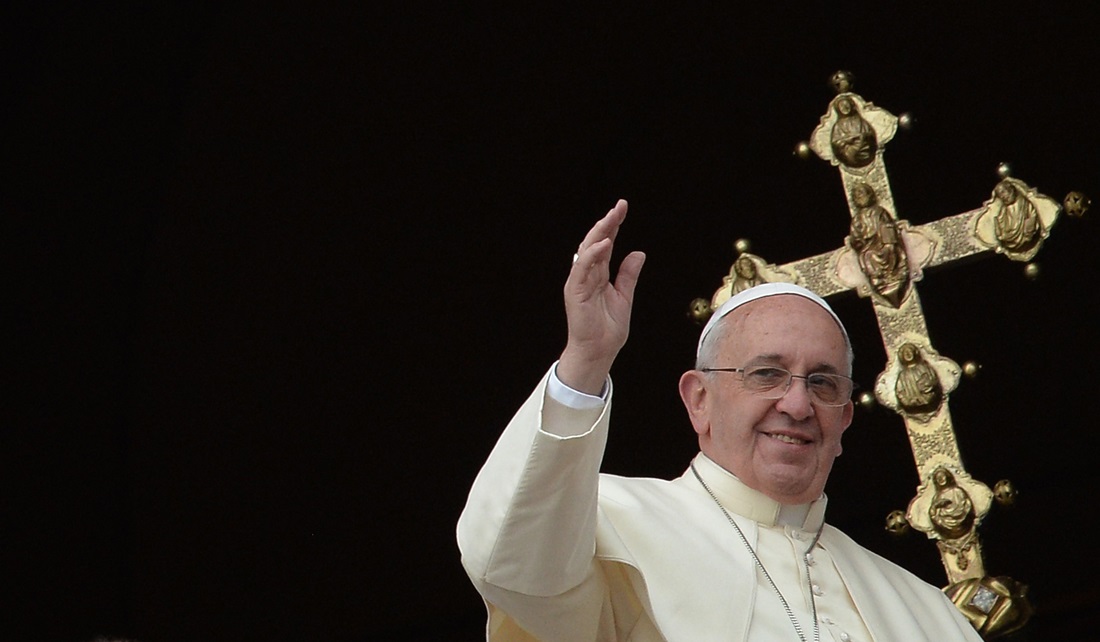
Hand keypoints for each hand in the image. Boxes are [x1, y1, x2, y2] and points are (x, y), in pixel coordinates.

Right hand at [557, 199, 645, 394]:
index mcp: (599, 274)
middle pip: (596, 242)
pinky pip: (582, 268)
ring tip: (611, 218)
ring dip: (599, 233)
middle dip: (607, 223)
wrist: (598, 351)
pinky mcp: (575, 291)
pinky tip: (605, 243)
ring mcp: (580, 281)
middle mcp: (588, 274)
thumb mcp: (624, 297)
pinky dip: (592, 255)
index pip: (606, 244)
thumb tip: (638, 253)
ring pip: (587, 250)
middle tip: (619, 206)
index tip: (622, 208)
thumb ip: (628, 275)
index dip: (613, 225)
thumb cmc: (607, 329)